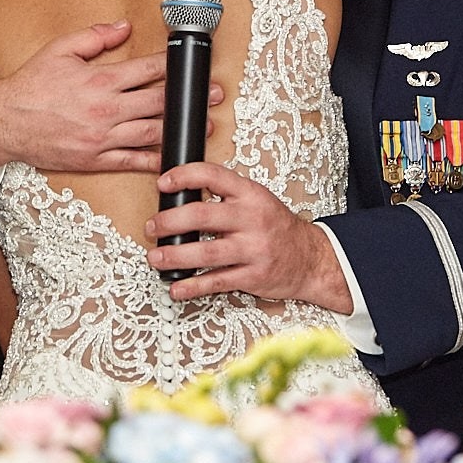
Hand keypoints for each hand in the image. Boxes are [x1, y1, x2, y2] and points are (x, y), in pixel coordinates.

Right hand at [0, 21, 219, 173]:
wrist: (4, 124)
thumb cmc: (31, 87)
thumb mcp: (59, 50)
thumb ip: (94, 37)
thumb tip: (124, 27)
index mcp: (99, 80)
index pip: (147, 70)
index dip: (174, 66)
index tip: (193, 63)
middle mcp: (106, 110)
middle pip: (158, 102)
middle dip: (189, 97)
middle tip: (216, 94)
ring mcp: (103, 138)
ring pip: (152, 132)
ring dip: (181, 127)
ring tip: (206, 124)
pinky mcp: (96, 159)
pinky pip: (133, 161)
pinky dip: (156, 159)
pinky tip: (174, 155)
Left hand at [145, 163, 352, 310]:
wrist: (310, 259)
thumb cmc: (275, 227)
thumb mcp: (255, 200)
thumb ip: (225, 195)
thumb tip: (179, 194)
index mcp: (250, 194)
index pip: (213, 175)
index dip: (184, 176)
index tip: (163, 183)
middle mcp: (252, 219)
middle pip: (202, 215)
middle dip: (169, 221)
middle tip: (152, 227)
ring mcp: (253, 249)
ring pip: (206, 252)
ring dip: (174, 255)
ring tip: (155, 257)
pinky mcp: (254, 276)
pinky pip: (217, 282)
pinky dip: (193, 286)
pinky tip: (176, 287)